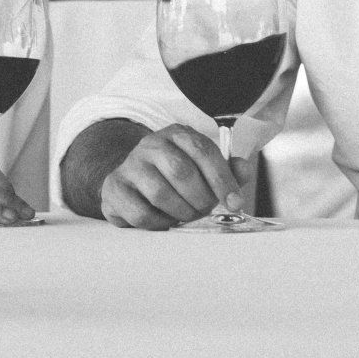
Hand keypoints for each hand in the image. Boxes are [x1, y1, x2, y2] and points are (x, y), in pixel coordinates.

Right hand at [99, 124, 250, 229]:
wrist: (131, 181)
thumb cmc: (174, 177)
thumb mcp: (202, 168)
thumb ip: (227, 170)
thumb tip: (243, 170)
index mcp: (177, 134)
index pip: (202, 150)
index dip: (222, 178)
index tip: (235, 202)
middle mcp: (150, 144)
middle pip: (181, 171)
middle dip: (201, 198)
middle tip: (205, 210)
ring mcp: (130, 166)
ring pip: (160, 193)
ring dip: (181, 212)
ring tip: (187, 215)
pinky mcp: (115, 189)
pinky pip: (141, 213)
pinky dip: (160, 223)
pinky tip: (166, 220)